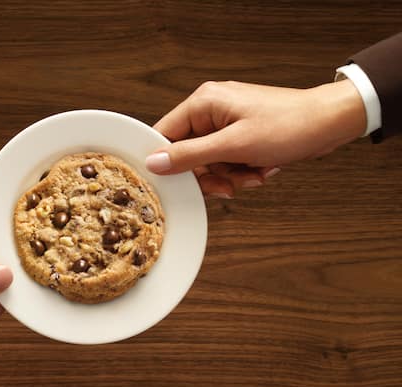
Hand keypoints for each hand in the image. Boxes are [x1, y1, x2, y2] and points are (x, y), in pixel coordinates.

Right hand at [145, 79, 365, 197]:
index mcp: (203, 103)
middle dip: (209, 174)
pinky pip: (226, 161)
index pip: (164, 134)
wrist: (331, 123)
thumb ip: (190, 155)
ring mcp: (226, 123)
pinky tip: (259, 169)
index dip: (166, 161)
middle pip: (187, 153)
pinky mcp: (240, 135)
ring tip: (252, 174)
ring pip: (208, 162)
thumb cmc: (290, 125)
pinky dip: (241, 171)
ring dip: (228, 175)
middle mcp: (211, 110)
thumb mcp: (234, 145)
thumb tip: (154, 162)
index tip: (173, 183)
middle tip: (226, 185)